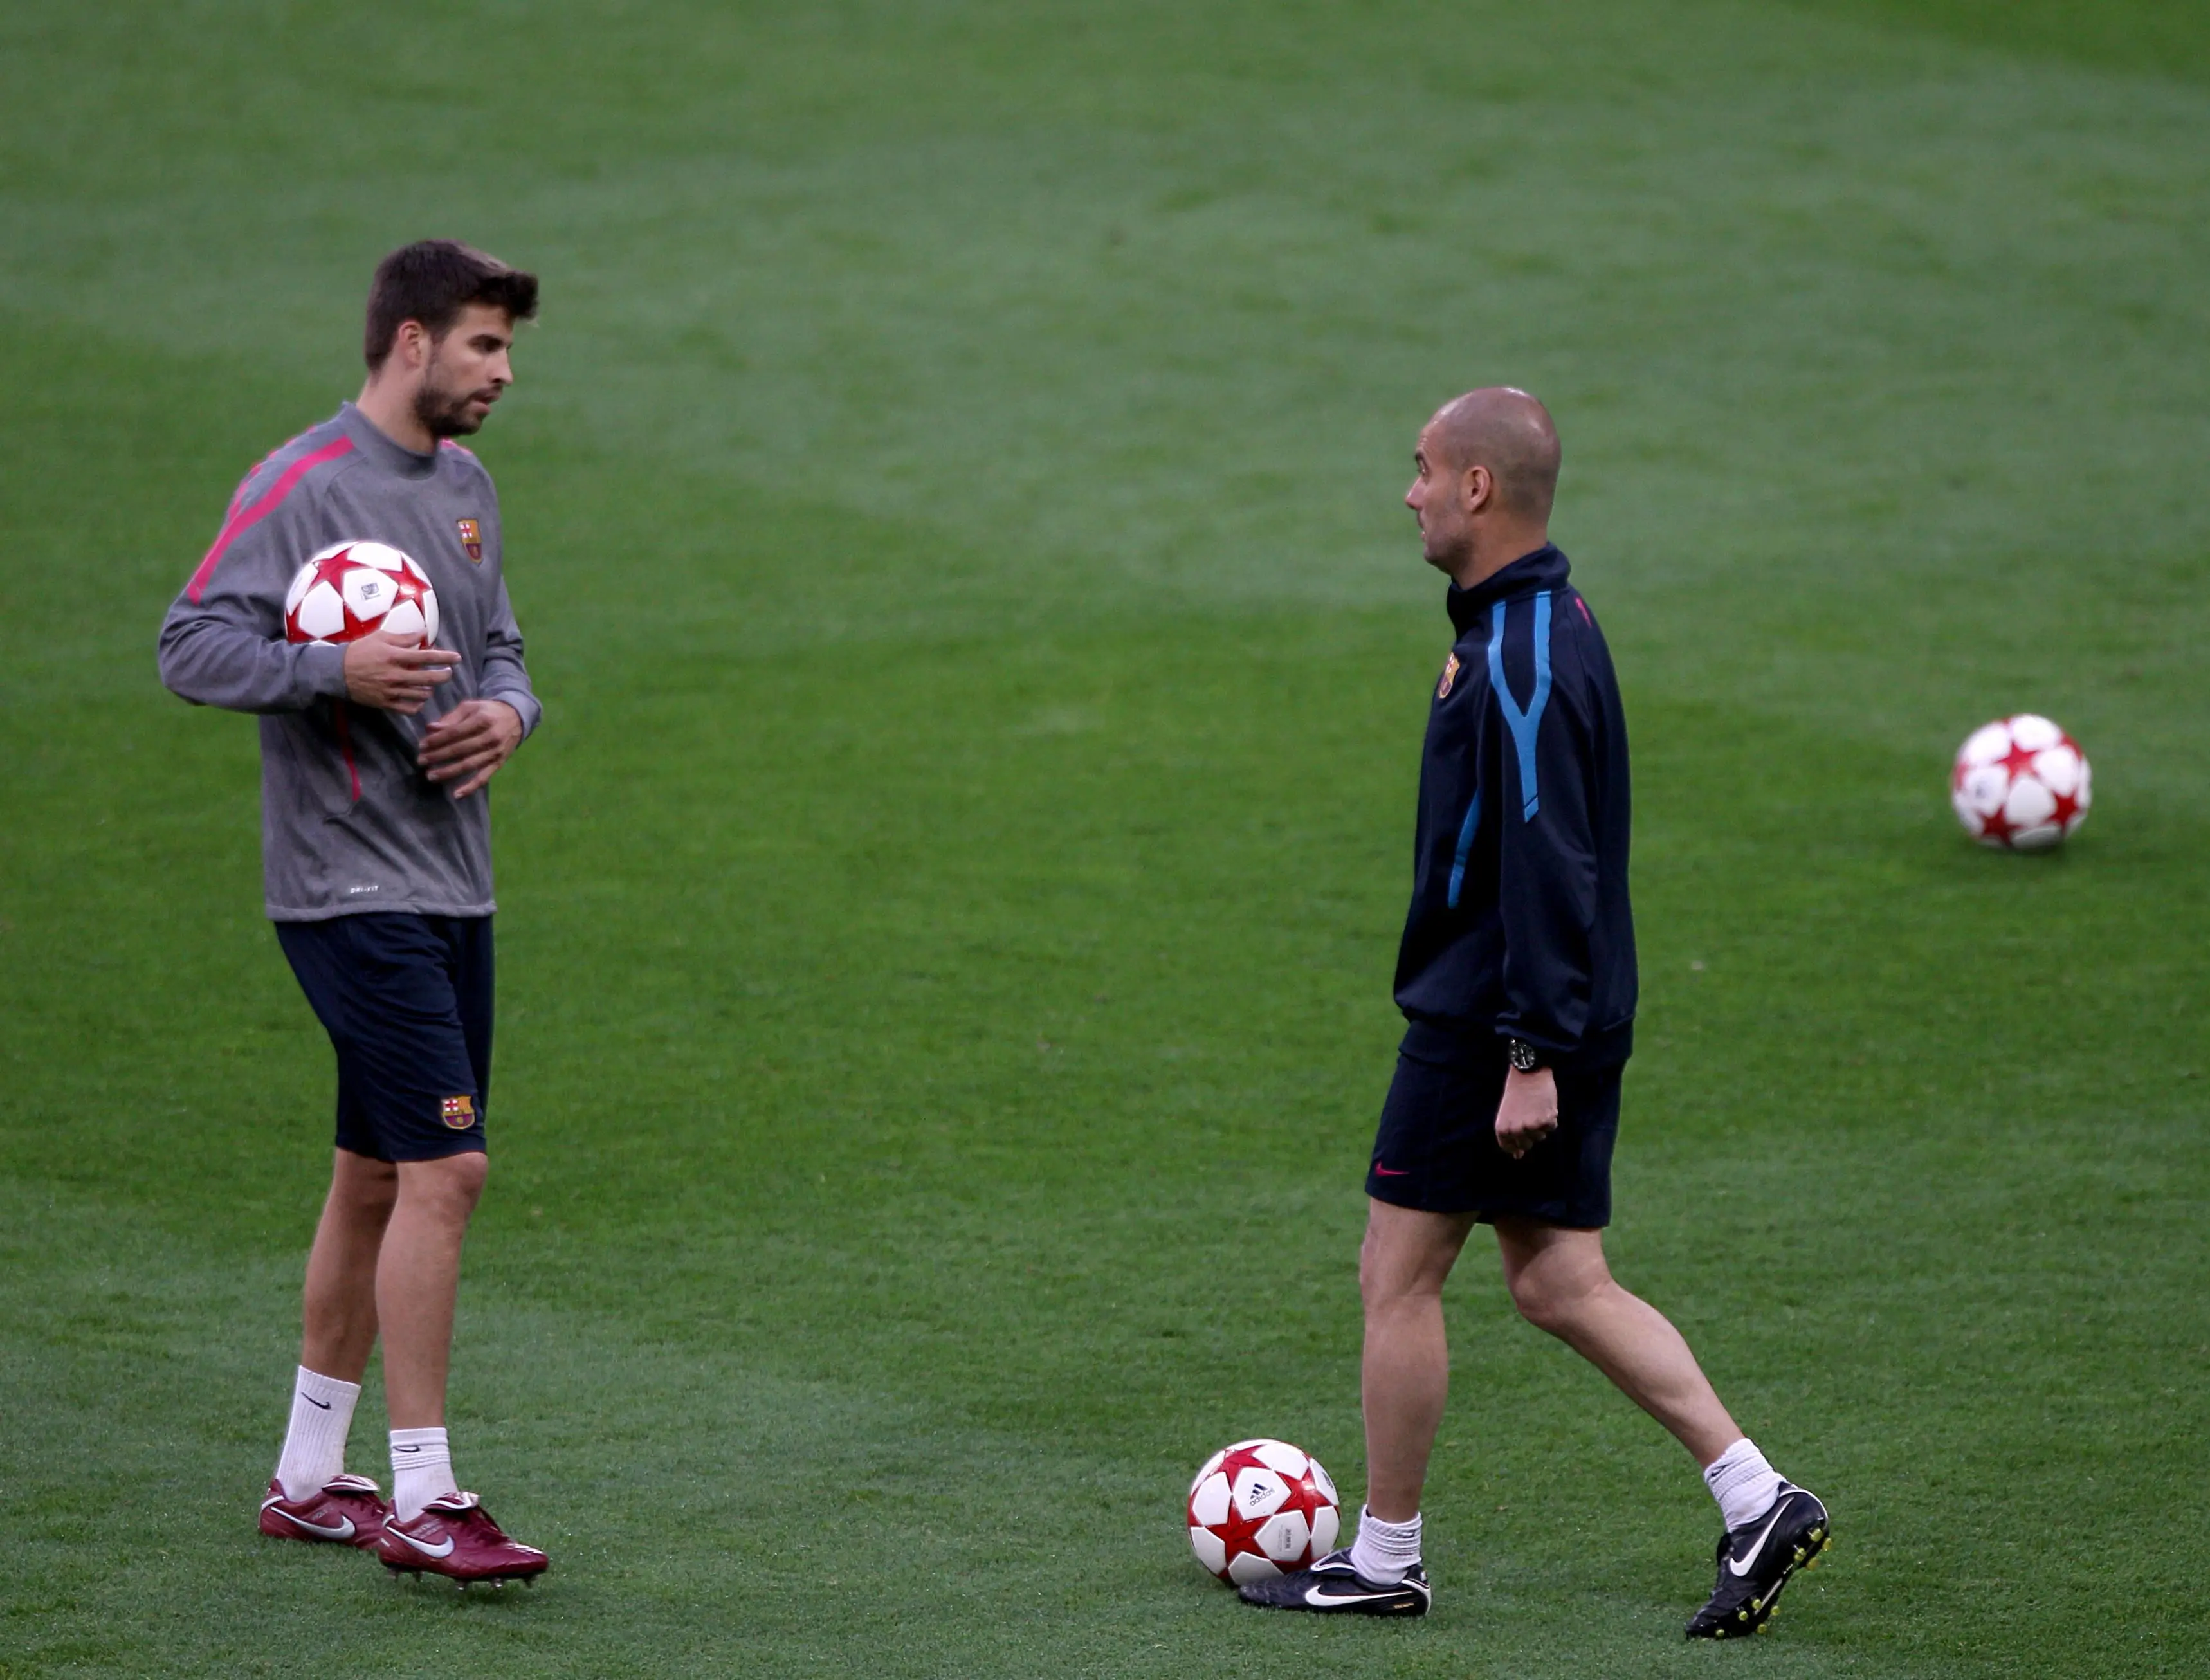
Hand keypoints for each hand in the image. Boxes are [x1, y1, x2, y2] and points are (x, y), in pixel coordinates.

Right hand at [343, 631, 459, 714]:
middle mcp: (394, 675)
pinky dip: (417, 704)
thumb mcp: (379, 637)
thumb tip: (424, 633)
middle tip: (448, 673)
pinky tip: (418, 698)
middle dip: (443, 675)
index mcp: (394, 656)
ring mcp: (390, 691)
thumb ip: (403, 637)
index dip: (444, 657)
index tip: (457, 658)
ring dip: (430, 689)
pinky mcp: (384, 703)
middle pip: (428, 678)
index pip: (426, 657)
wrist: (335, 671)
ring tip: (430, 684)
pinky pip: (408, 708)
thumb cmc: (358, 651)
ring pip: (421, 694)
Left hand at [418, 699, 523, 799]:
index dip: (437, 740)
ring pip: (469, 765)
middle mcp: (491, 736)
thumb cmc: (487, 711)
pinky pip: (484, 777)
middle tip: (421, 761)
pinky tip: (456, 794)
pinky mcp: (499, 763)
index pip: (455, 732)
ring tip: (430, 776)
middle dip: (437, 756)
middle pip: (460, 749)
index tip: (421, 746)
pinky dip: (470, 787)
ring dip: (448, 772)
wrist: (516, 717)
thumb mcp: (470, 707)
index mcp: (482, 719)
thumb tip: (430, 728)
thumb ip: (451, 718)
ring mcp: (495, 752)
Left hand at [1495, 1065, 1558, 1158]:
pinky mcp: (1546, 1121)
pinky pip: (1552, 1127)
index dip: (1516, 1145)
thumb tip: (1518, 1156)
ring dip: (1541, 1125)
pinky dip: (1551, 1118)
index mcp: (1502, 1128)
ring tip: (1536, 1108)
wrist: (1529, 1073)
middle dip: (1530, 1133)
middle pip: (1527, 1144)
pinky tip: (1545, 1106)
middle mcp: (1516, 1130)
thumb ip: (1510, 1134)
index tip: (1521, 1137)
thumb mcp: (1507, 1113)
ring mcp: (1531, 1127)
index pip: (1509, 1147)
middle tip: (1529, 1115)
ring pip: (1541, 1137)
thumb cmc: (1516, 1091)